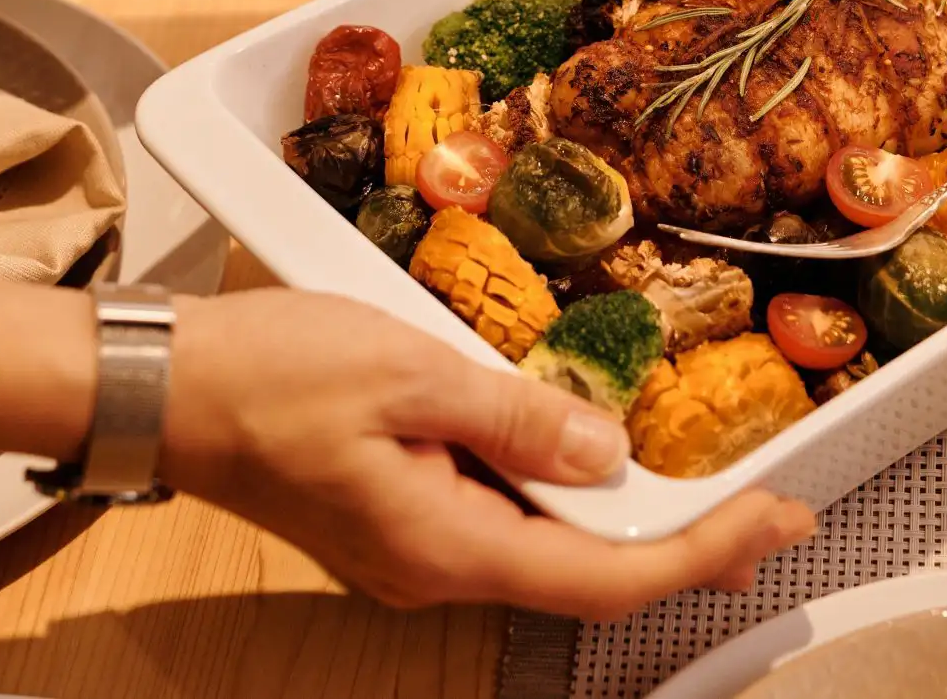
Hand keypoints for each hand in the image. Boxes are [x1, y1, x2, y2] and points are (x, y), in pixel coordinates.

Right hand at [160, 288, 815, 614]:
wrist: (171, 387)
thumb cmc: (274, 374)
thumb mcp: (411, 373)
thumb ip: (517, 416)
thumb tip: (608, 452)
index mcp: (446, 542)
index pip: (605, 573)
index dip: (702, 551)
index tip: (775, 522)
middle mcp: (437, 566)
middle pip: (590, 573)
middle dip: (691, 546)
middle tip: (774, 516)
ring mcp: (417, 546)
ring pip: (551, 547)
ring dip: (634, 522)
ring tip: (716, 496)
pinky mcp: (404, 514)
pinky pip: (508, 518)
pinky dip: (572, 496)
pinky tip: (601, 467)